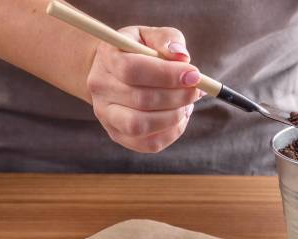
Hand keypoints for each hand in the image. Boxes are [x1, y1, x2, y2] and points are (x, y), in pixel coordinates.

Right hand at [86, 26, 202, 152]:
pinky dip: (172, 132)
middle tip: (197, 91)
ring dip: (174, 116)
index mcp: (107, 57)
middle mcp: (100, 88)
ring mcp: (106, 115)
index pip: (131, 69)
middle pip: (140, 99)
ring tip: (187, 104)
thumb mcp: (151, 36)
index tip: (194, 75)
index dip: (167, 74)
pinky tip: (179, 116)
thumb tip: (182, 57)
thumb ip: (167, 39)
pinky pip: (149, 144)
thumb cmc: (140, 51)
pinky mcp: (119, 135)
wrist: (116, 74)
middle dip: (177, 96)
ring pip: (141, 125)